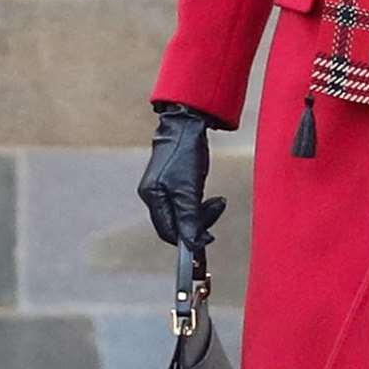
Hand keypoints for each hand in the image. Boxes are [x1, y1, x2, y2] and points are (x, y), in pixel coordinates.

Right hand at [137, 102, 226, 249]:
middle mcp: (152, 194)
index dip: (187, 239)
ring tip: (217, 202)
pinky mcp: (170, 182)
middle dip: (197, 223)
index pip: (167, 231)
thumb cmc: (186, 152)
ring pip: (181, 214)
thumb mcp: (189, 189)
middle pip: (174, 224)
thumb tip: (192, 244)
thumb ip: (190, 218)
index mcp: (151, 196)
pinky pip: (183, 203)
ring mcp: (160, 188)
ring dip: (201, 214)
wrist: (187, 124)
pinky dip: (197, 205)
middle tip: (217, 209)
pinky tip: (208, 197)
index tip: (207, 240)